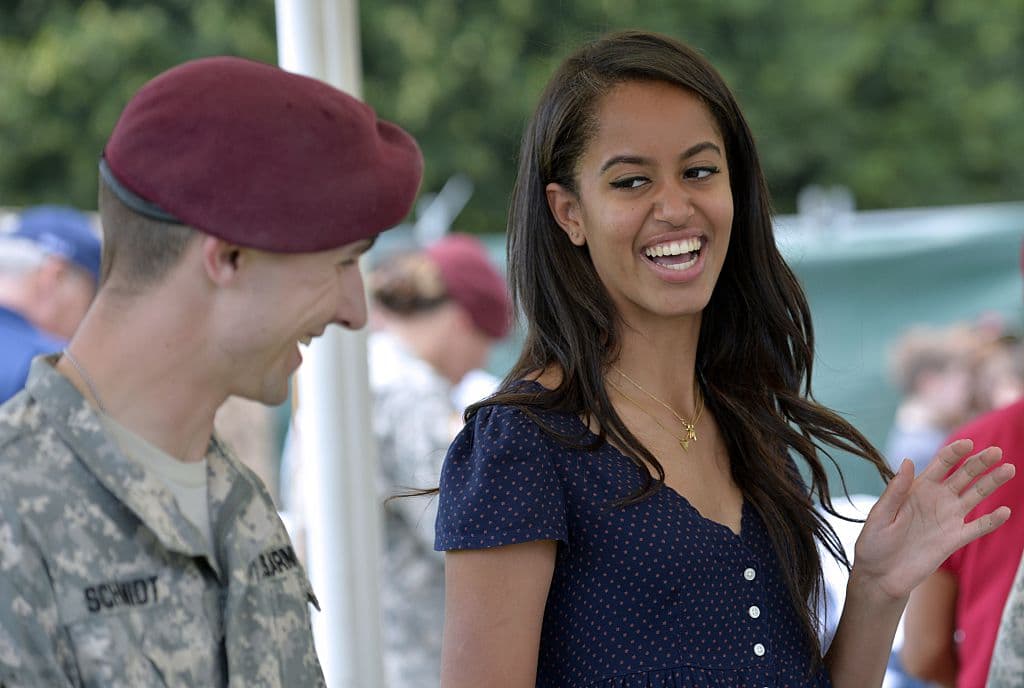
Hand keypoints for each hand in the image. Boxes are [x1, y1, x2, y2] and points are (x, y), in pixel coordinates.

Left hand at [852, 439, 1014, 600]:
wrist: (880, 576)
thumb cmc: (874, 543)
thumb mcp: (881, 514)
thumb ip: (896, 490)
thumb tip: (907, 461)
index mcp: (917, 488)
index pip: (941, 464)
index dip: (955, 453)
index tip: (968, 444)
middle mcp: (936, 499)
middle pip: (964, 475)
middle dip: (980, 462)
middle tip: (997, 451)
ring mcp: (948, 518)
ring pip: (976, 496)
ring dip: (992, 482)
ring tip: (1009, 469)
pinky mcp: (955, 539)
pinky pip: (978, 527)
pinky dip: (992, 520)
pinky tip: (1005, 511)